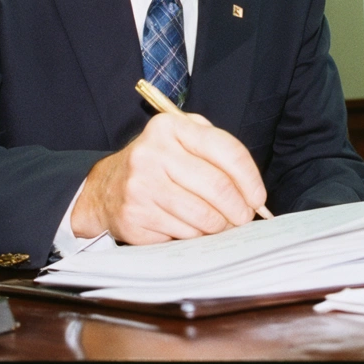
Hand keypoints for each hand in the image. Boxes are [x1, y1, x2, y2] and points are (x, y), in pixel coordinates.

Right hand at [71, 111, 267, 243]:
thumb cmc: (159, 164)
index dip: (250, 179)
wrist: (106, 188)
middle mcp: (153, 152)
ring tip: (222, 224)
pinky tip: (194, 229)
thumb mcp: (183, 141)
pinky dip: (198, 236)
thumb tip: (253, 192)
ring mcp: (141, 185)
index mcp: (171, 127)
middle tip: (244, 217)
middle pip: (218, 187)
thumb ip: (217, 152)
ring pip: (204, 216)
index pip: (226, 151)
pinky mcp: (135, 216)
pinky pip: (184, 234)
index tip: (258, 198)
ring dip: (221, 226)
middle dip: (240, 209)